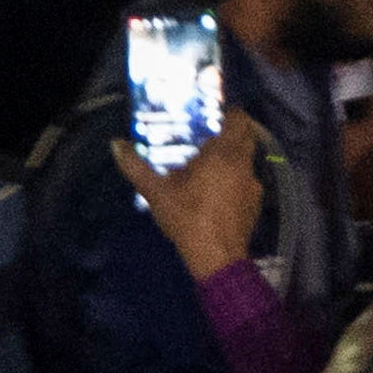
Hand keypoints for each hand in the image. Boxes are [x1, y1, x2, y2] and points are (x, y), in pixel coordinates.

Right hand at [112, 109, 262, 281]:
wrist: (216, 257)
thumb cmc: (188, 217)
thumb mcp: (157, 193)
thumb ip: (137, 167)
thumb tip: (116, 144)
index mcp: (225, 152)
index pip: (238, 118)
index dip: (229, 115)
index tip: (212, 119)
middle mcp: (244, 162)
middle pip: (245, 138)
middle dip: (229, 136)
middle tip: (206, 143)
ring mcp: (253, 184)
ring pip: (246, 162)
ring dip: (231, 161)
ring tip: (208, 172)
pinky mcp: (256, 203)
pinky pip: (247, 183)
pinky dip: (236, 183)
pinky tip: (218, 198)